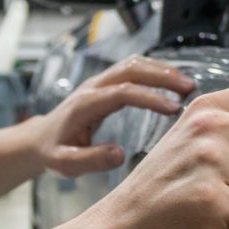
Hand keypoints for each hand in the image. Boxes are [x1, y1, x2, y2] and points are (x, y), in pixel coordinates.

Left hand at [28, 55, 194, 177]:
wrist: (39, 139)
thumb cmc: (53, 152)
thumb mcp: (65, 164)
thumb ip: (91, 160)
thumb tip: (120, 154)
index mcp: (85, 104)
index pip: (122, 92)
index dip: (149, 98)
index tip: (173, 109)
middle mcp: (93, 87)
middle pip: (131, 69)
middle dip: (162, 76)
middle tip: (189, 88)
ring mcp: (99, 82)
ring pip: (133, 64)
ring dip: (161, 70)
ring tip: (186, 85)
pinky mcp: (105, 83)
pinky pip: (132, 69)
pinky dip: (154, 71)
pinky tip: (171, 82)